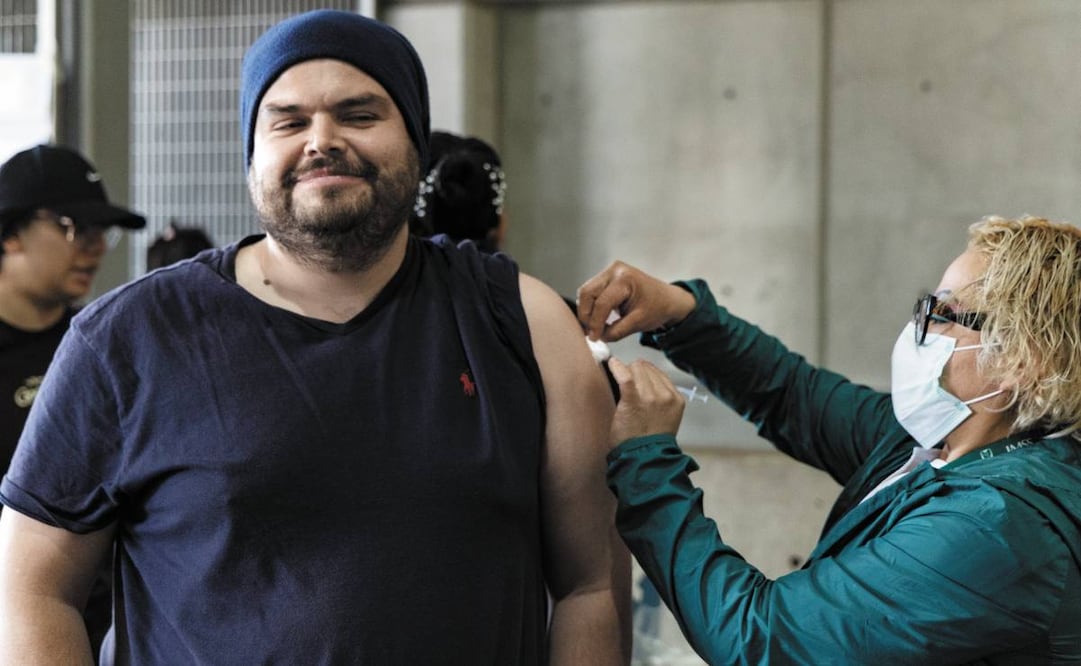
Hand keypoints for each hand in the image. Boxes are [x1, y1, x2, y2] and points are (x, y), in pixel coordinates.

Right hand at [576, 261, 695, 341]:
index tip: (594, 338)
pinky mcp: (605, 278)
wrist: (666, 299)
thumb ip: (616, 331)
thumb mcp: (639, 323)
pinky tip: (597, 319)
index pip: (602, 302)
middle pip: (587, 293)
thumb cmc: (657, 307)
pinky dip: (590, 307)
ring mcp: (609, 272)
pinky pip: (590, 293)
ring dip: (587, 311)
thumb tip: (598, 336)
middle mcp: (615, 270)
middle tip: (591, 333)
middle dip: (586, 315)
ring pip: (586, 293)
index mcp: (626, 279)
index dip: (596, 323)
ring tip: (594, 328)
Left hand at [606, 357, 685, 447]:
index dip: (645, 373)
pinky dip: (616, 367)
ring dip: (625, 372)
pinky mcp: (633, 400)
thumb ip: (660, 398)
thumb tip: (643, 380)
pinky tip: (611, 364)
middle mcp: (665, 395)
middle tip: (625, 381)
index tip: (635, 376)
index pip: (659, 373)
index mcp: (676, 399)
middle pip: (646, 368)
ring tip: (618, 379)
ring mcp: (650, 397)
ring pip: (636, 368)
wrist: (644, 458)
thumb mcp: (666, 417)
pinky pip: (625, 375)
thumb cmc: (650, 442)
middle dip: (634, 372)